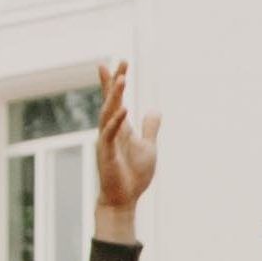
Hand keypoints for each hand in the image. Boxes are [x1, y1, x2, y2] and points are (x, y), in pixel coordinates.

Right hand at [90, 60, 156, 238]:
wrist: (124, 198)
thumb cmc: (134, 175)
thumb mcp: (148, 147)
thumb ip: (150, 128)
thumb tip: (154, 110)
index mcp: (120, 127)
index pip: (115, 99)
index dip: (114, 82)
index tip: (116, 62)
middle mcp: (110, 130)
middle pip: (110, 100)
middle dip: (115, 81)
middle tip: (121, 62)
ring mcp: (107, 140)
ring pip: (108, 113)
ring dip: (115, 96)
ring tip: (123, 79)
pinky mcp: (107, 153)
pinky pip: (110, 133)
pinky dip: (116, 121)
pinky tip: (124, 108)